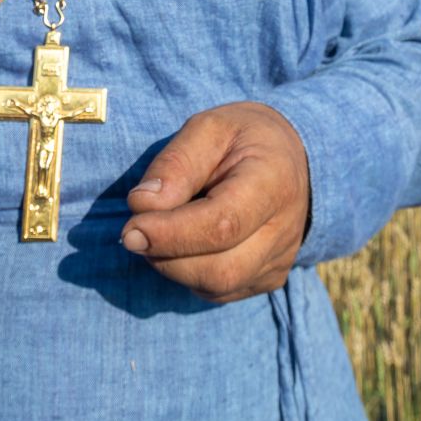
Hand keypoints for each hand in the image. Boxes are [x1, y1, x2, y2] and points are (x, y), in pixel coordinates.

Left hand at [119, 101, 310, 302]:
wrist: (290, 160)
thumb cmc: (243, 139)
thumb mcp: (209, 128)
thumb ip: (175, 164)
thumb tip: (142, 205)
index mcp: (273, 182)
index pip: (222, 225)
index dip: (171, 234)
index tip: (130, 230)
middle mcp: (285, 230)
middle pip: (219, 269)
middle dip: (165, 255)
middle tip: (138, 226)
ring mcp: (280, 261)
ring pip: (216, 287)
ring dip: (173, 265)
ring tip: (163, 229)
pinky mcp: (268, 280)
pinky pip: (218, 292)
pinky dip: (189, 273)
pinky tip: (186, 242)